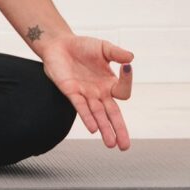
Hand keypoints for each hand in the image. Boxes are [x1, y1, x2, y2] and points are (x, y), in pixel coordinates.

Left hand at [39, 34, 133, 150]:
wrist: (59, 43)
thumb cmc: (82, 46)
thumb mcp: (103, 48)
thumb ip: (116, 53)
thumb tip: (131, 58)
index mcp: (109, 83)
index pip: (123, 91)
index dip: (127, 81)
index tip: (126, 67)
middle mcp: (99, 93)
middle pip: (112, 114)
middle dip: (119, 130)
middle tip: (125, 146)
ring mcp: (85, 94)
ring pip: (97, 115)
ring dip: (104, 129)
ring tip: (111, 144)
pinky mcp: (71, 92)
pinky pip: (80, 107)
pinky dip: (87, 117)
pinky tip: (93, 128)